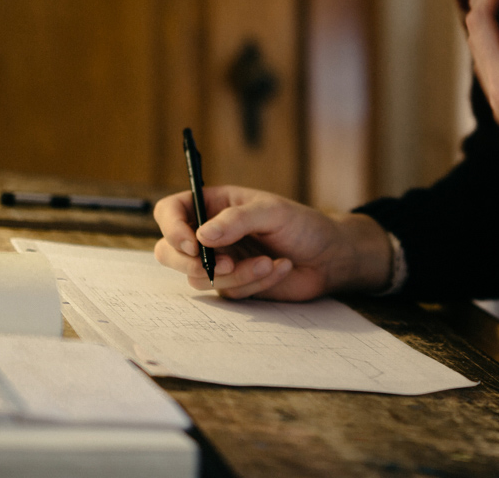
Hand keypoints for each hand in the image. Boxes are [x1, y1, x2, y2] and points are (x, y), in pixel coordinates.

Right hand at [153, 185, 391, 300]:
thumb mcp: (272, 212)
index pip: (170, 211)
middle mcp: (209, 233)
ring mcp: (219, 261)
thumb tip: (201, 237)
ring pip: (198, 278)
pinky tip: (279, 268)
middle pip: (169, 252)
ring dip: (234, 275)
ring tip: (268, 263)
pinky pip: (227, 292)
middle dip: (192, 263)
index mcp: (213, 204)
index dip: (172, 227)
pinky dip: (253, 283)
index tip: (192, 244)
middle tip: (225, 265)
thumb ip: (236, 220)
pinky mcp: (233, 285)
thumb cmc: (302, 225)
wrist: (329, 257)